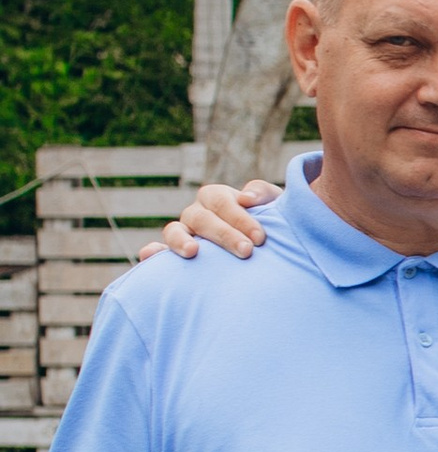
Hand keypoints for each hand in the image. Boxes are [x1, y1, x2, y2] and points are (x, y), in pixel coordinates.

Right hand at [162, 179, 279, 260]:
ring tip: (193, 252)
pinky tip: (148, 256)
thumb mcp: (274, 207)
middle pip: (201, 218)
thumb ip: (264, 195)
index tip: (260, 238)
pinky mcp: (174, 257)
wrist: (269, 252)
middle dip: (224, 234)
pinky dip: (152, 253)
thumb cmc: (271, 226)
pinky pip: (158, 253)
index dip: (240, 217)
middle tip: (247, 251)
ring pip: (174, 231)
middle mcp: (196, 214)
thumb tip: (245, 198)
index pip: (221, 201)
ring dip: (180, 240)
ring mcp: (183, 234)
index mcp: (216, 198)